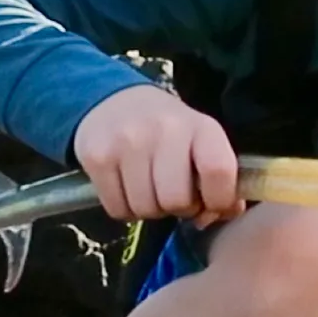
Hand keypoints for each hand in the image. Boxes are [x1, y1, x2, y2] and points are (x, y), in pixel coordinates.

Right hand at [71, 85, 245, 227]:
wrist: (114, 100)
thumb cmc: (170, 132)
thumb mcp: (203, 143)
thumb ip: (220, 180)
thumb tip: (218, 216)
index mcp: (202, 127)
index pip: (219, 171)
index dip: (219, 199)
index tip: (211, 203)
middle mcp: (165, 130)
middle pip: (176, 200)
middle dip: (180, 208)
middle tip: (175, 195)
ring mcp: (127, 142)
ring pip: (146, 208)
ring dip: (152, 210)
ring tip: (152, 190)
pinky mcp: (97, 157)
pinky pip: (118, 209)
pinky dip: (127, 210)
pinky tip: (130, 189)